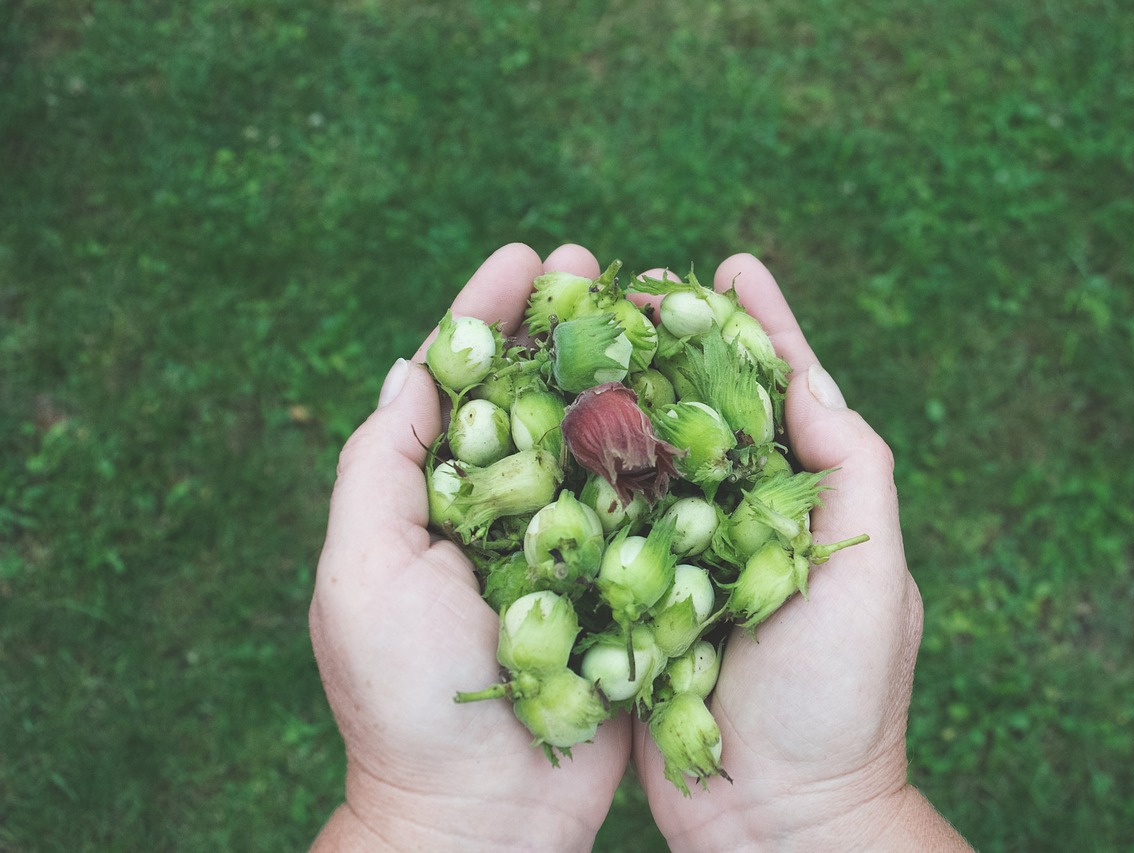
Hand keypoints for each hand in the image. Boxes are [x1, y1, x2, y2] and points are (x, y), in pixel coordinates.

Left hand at [309, 244, 630, 851]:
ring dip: (622, 375)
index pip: (460, 383)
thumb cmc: (402, 696)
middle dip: (562, 326)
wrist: (479, 816)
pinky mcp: (620, 587)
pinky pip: (646, 509)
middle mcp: (501, 513)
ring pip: (597, 442)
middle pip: (536, 396)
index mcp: (434, 500)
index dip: (487, 313)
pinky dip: (667, 455)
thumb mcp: (362, 571)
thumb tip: (413, 365)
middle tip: (596, 264)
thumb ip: (383, 465)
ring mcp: (565, 548)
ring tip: (652, 313)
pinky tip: (695, 403)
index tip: (526, 257)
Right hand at [633, 255, 970, 850]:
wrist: (776, 822)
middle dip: (675, 345)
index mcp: (810, 504)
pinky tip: (553, 430)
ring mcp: (690, 558)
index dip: (761, 325)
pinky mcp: (640, 599)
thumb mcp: (869, 575)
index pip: (785, 394)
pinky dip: (586, 474)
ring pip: (653, 459)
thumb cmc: (838, 702)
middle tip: (633, 286)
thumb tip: (809, 378)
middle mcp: (748, 521)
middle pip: (708, 412)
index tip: (732, 264)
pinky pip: (609, 523)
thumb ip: (851, 471)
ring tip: (587, 338)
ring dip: (624, 397)